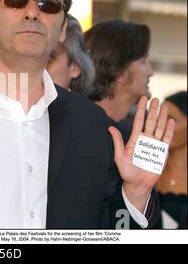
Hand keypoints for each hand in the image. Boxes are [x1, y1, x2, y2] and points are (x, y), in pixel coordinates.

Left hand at [108, 96, 174, 211]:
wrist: (137, 183)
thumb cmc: (127, 171)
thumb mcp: (119, 156)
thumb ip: (117, 142)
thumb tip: (110, 127)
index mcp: (135, 139)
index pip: (138, 121)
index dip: (141, 110)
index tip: (142, 98)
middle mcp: (145, 139)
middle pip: (150, 122)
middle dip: (153, 110)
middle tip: (155, 99)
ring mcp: (154, 145)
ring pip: (160, 128)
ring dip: (162, 117)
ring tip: (164, 106)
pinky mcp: (162, 152)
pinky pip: (167, 139)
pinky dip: (169, 130)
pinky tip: (171, 121)